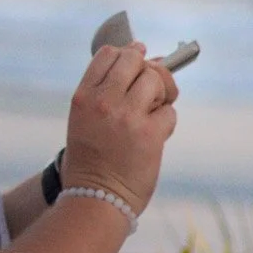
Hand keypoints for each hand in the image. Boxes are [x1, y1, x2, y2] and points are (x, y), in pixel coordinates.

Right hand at [61, 44, 177, 214]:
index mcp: (84, 97)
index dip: (129, 54)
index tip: (140, 60)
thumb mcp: (85, 121)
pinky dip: (166, 123)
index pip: (109, 54)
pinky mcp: (149, 134)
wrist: (96, 199)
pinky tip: (154, 137)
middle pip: (136, 60)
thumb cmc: (92, 162)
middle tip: (153, 89)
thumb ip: (109, 93)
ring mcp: (127, 117)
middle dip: (149, 70)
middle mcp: (104, 102)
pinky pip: (169, 113)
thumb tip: (152, 60)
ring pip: (156, 80)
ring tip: (153, 114)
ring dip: (161, 95)